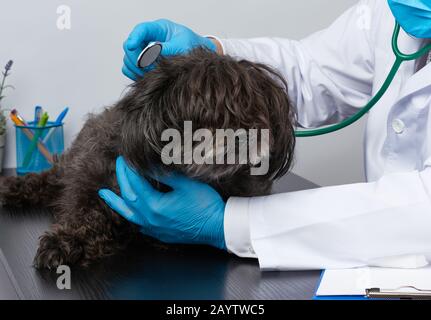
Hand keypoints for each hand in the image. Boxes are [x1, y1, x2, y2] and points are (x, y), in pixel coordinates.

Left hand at [99, 157, 226, 249]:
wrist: (217, 228)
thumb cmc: (205, 205)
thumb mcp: (186, 185)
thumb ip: (165, 175)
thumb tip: (149, 164)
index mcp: (155, 206)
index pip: (135, 184)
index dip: (128, 169)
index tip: (124, 158)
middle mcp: (150, 219)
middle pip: (129, 197)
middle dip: (122, 179)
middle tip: (118, 165)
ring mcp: (153, 228)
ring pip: (128, 213)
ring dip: (116, 202)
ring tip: (104, 194)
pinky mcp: (159, 233)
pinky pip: (138, 223)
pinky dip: (130, 213)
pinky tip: (129, 210)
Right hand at [122, 19, 216, 80]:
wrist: (199, 60)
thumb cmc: (193, 49)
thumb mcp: (182, 46)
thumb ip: (166, 49)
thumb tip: (150, 54)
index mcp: (159, 29)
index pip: (141, 30)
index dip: (134, 37)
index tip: (131, 46)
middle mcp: (149, 39)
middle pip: (130, 46)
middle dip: (136, 58)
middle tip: (146, 68)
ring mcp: (145, 52)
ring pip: (129, 59)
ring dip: (135, 68)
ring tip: (150, 74)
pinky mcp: (144, 64)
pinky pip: (130, 69)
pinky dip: (135, 74)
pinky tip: (146, 78)